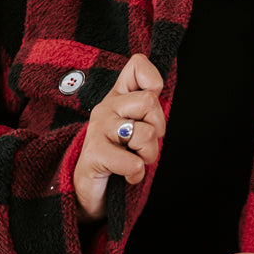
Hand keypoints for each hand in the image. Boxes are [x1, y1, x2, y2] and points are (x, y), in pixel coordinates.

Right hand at [73, 54, 165, 222]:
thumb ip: (148, 108)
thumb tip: (164, 95)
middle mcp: (106, 107)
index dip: (154, 83)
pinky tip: (126, 176)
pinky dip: (136, 174)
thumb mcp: (136, 125)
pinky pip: (133, 163)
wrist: (89, 189)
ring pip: (146, 133)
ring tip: (135, 160)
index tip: (148, 109)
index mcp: (117, 96)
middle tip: (143, 144)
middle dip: (157, 129)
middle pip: (150, 101)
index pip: (138, 64)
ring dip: (148, 155)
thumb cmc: (119, 155)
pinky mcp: (94, 154)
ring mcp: (98, 130)